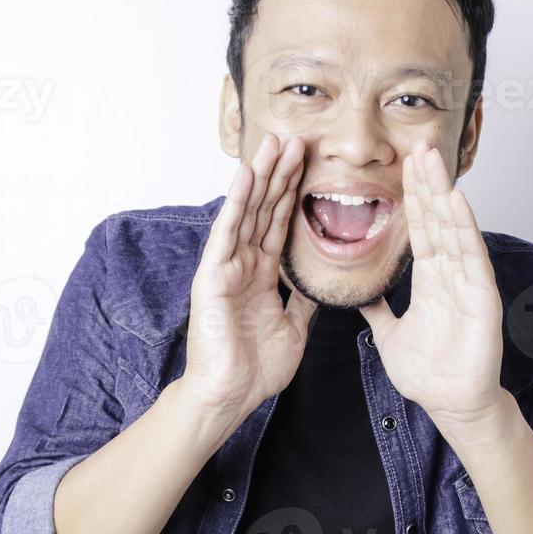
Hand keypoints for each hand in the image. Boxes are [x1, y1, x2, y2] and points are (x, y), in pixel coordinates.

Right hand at [179, 133, 316, 423]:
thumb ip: (303, 299)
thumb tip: (320, 282)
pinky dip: (237, 203)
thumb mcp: (295, 326)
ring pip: (247, 212)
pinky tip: (247, 176)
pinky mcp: (213, 276)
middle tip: (294, 138)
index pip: (279, 223)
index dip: (292, 192)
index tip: (307, 162)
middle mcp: (243, 264)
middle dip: (279, 173)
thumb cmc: (256, 368)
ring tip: (273, 143)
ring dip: (261, 177)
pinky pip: (227, 233)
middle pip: (264, 209)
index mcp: (261, 275)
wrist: (231, 395)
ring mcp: (226, 267)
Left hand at [359, 141, 505, 429]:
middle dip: (427, 182)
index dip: (412, 196)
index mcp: (431, 278)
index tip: (404, 164)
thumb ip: (375, 309)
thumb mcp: (387, 334)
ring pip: (454, 228)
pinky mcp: (482, 296)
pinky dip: (464, 228)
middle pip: (437, 218)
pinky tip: (456, 201)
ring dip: (443, 193)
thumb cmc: (428, 373)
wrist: (450, 404)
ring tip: (433, 160)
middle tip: (419, 144)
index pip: (420, 227)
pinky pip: (471, 256)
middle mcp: (451, 273)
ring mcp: (468, 281)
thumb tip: (355, 293)